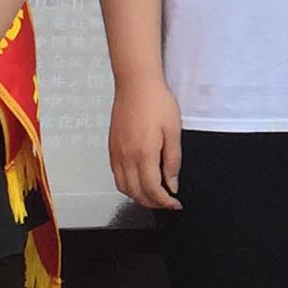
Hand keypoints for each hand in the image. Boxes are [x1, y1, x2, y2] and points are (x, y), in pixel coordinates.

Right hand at [109, 72, 184, 210]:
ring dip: (138, 196)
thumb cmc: (157, 102)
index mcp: (144, 154)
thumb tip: (172, 184)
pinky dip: (127, 184)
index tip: (175, 203)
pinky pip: (116, 174)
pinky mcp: (111, 147)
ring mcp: (116, 152)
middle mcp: (126, 157)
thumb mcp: (173, 131)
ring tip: (154, 194)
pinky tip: (139, 180)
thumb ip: (172, 161)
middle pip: (136, 193)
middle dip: (152, 203)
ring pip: (123, 187)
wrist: (135, 84)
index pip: (152, 190)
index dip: (164, 202)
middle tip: (167, 202)